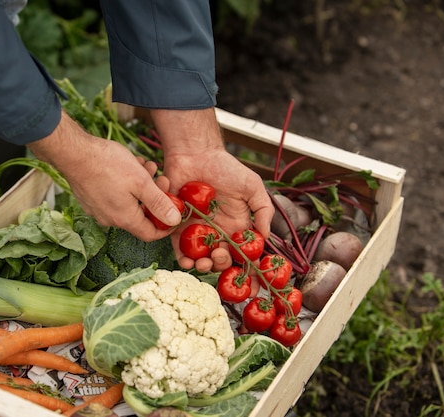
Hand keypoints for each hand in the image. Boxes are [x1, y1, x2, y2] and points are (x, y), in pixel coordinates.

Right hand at [26, 110, 182, 240]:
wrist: (74, 152)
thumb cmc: (107, 165)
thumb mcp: (141, 182)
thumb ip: (159, 203)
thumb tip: (175, 221)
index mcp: (125, 219)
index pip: (150, 234)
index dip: (165, 225)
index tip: (173, 210)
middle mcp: (110, 219)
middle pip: (140, 215)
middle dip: (154, 196)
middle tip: (160, 176)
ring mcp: (98, 209)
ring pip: (128, 202)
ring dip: (141, 186)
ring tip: (146, 166)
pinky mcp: (90, 198)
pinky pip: (114, 196)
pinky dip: (126, 184)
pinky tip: (129, 166)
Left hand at [150, 108, 274, 272]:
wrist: (195, 154)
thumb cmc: (225, 168)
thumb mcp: (252, 186)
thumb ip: (263, 210)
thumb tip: (266, 236)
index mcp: (237, 226)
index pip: (245, 253)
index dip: (250, 269)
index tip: (254, 281)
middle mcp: (218, 233)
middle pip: (222, 260)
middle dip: (221, 265)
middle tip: (219, 256)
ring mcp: (198, 232)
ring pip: (201, 259)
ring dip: (203, 267)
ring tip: (203, 262)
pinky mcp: (178, 227)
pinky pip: (180, 249)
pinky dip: (183, 259)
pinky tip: (186, 261)